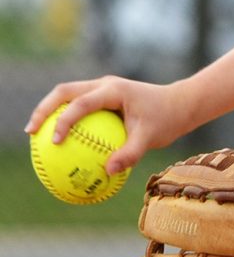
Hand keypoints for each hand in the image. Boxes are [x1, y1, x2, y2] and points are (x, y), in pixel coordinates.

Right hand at [24, 75, 191, 174]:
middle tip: (30, 132)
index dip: (64, 120)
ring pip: (66, 94)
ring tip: (35, 135)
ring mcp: (101, 88)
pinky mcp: (102, 96)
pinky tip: (58, 140)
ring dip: (49, 110)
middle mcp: (104, 84)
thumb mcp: (151, 138)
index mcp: (113, 90)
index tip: (55, 141)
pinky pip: (78, 104)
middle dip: (44, 109)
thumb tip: (108, 172)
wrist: (179, 104)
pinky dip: (64, 117)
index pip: (81, 103)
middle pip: (64, 91)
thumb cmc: (167, 120)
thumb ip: (130, 154)